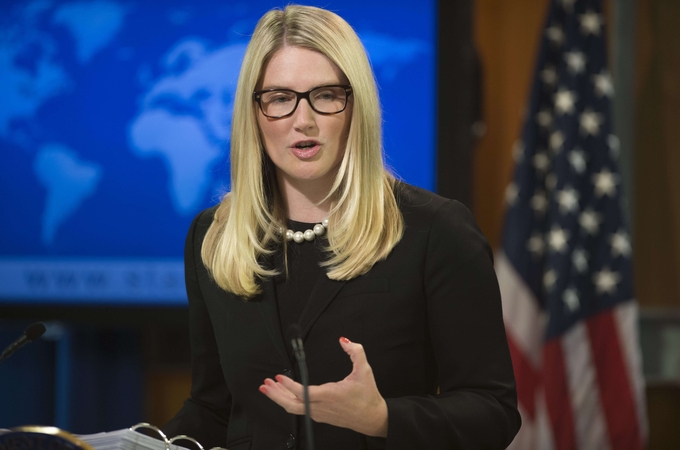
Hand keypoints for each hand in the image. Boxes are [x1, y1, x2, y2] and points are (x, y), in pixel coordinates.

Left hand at [259, 337, 387, 436]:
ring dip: (279, 398)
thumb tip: (343, 340)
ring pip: (294, 408)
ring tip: (269, 387)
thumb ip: (356, 352)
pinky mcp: (319, 416)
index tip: (279, 377)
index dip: (289, 386)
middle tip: (265, 384)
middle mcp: (321, 407)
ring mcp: (319, 414)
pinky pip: (299, 410)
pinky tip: (284, 394)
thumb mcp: (365, 370)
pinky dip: (288, 401)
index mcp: (330, 396)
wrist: (372, 418)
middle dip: (276, 395)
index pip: (304, 392)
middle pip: (292, 405)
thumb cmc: (368, 396)